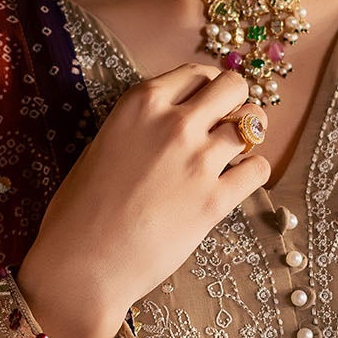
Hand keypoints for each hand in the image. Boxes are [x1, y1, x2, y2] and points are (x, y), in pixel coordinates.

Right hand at [15, 62, 269, 337]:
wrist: (81, 266)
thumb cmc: (79, 212)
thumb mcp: (102, 147)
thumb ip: (141, 126)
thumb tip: (174, 120)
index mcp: (140, 104)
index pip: (195, 72)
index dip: (207, 87)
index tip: (208, 103)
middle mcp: (173, 123)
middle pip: (233, 85)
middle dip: (236, 101)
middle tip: (227, 123)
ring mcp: (197, 160)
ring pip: (254, 122)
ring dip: (249, 136)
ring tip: (234, 154)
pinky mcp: (215, 200)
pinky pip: (258, 168)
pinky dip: (253, 172)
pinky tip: (236, 183)